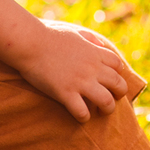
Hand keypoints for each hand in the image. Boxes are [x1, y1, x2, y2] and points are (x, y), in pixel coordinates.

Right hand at [13, 19, 136, 122]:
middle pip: (119, 85)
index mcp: (94, 53)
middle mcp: (92, 68)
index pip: (118, 66)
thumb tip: (100, 46)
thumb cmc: (48, 35)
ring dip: (107, 109)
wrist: (30, 43)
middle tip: (112, 98)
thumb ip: (90, 38)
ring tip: (101, 111)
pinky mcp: (65, 93)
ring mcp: (80, 82)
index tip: (111, 80)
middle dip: (119, 94)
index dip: (118, 74)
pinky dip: (84, 117)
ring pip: (106, 102)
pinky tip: (81, 116)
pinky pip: (82, 112)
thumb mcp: (74, 32)